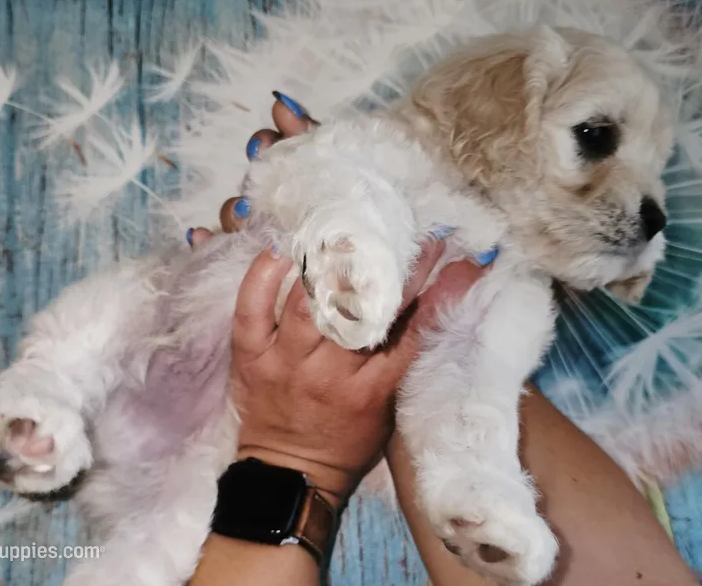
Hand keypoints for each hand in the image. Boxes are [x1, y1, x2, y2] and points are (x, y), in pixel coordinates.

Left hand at [192, 93, 492, 507]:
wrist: (288, 475)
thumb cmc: (346, 442)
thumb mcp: (386, 408)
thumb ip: (402, 358)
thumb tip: (424, 304)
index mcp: (371, 388)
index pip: (410, 328)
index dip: (433, 285)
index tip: (449, 252)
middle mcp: (330, 373)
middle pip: (362, 307)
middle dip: (386, 263)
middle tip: (399, 227)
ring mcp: (286, 362)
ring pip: (308, 302)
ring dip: (326, 261)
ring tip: (342, 226)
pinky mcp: (252, 357)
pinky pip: (252, 309)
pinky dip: (263, 277)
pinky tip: (280, 251)